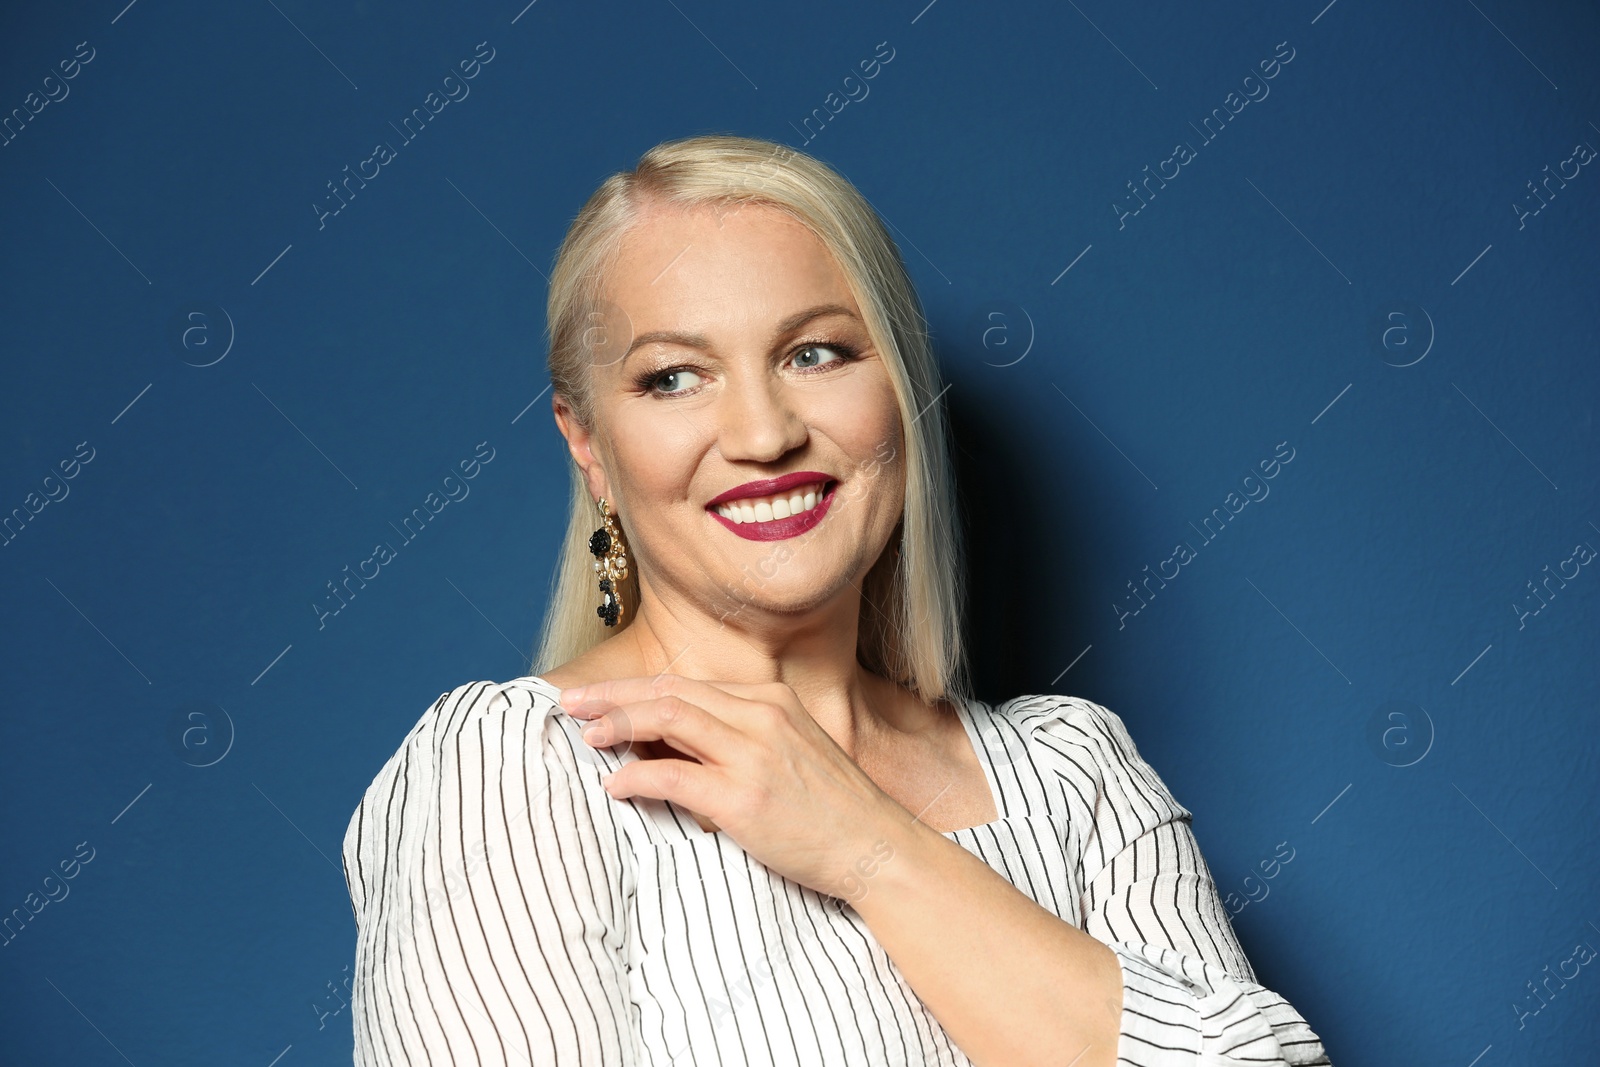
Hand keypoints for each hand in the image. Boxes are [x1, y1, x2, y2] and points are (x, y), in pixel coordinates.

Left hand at [559, 673, 907, 900]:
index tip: (595, 697)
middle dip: (612, 696)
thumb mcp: (790, 752)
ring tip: (586, 737)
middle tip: (570, 705)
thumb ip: (738, 738)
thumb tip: (667, 744)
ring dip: (618, 725)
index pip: (686, 684)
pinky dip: (637, 778)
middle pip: (669, 692)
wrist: (876, 847)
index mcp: (771, 701)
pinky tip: (615, 786)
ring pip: (668, 721)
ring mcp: (755, 756)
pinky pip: (674, 778)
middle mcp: (762, 717)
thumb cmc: (830, 809)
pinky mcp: (745, 799)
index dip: (632, 689)